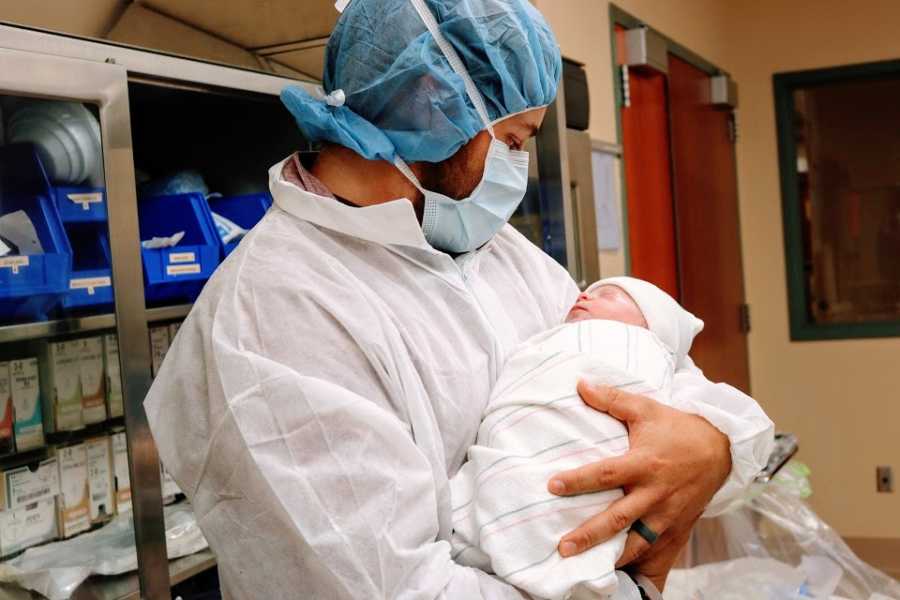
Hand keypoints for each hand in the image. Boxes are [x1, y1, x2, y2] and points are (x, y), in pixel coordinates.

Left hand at [547, 380, 730, 588]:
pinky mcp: (676, 526)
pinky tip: (614, 569)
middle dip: (590, 535)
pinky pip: (654, 549)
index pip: (606, 474)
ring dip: (611, 555)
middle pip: (618, 518)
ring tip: (584, 568)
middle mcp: (654, 493)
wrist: (720, 449)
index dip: (578, 480)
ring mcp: (666, 513)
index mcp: (644, 464)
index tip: (552, 485)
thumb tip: (580, 384)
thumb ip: (612, 399)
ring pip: (637, 541)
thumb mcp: (646, 409)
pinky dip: (635, 560)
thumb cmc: (677, 428)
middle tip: (563, 547)